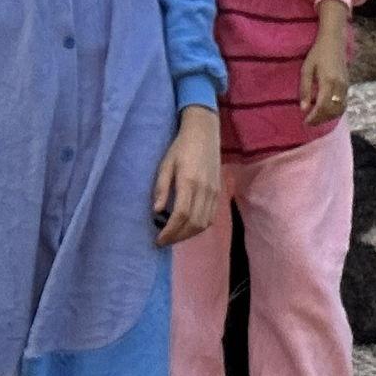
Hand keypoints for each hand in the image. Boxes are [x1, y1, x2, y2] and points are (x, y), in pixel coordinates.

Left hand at [152, 106, 220, 246]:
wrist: (204, 134)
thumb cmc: (180, 147)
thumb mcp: (165, 164)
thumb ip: (161, 188)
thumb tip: (157, 211)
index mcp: (189, 181)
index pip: (181, 215)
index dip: (169, 231)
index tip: (158, 240)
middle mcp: (204, 189)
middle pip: (193, 223)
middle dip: (178, 237)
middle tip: (164, 241)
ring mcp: (214, 192)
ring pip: (204, 223)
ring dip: (188, 234)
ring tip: (174, 236)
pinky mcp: (218, 192)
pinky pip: (211, 217)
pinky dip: (199, 227)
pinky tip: (187, 227)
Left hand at [299, 0, 349, 126]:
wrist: (334, 40)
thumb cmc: (317, 53)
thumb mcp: (306, 69)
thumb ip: (304, 89)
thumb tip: (303, 108)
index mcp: (328, 82)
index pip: (322, 107)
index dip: (314, 117)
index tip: (305, 122)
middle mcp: (339, 86)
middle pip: (332, 111)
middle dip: (320, 120)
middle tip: (309, 123)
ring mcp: (346, 86)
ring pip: (340, 109)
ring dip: (329, 117)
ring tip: (317, 118)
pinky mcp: (348, 85)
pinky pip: (343, 104)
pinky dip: (335, 111)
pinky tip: (326, 111)